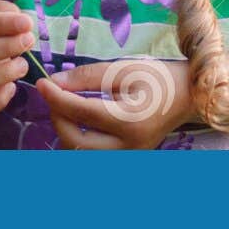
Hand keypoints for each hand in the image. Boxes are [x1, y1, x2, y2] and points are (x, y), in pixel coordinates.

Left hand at [36, 57, 193, 148]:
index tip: (41, 82)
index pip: (81, 112)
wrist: (187, 97)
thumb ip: (87, 76)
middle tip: (55, 94)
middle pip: (75, 142)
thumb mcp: (123, 68)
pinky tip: (79, 120)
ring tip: (67, 105)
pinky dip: (78, 139)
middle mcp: (128, 147)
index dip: (56, 97)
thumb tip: (54, 82)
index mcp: (130, 121)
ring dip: (66, 131)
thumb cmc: (158, 77)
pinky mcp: (125, 160)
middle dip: (58, 117)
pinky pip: (90, 156)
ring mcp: (127, 158)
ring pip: (80, 155)